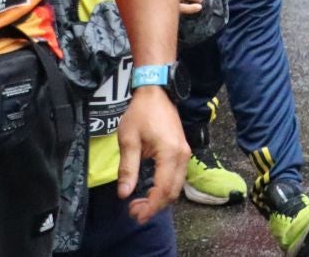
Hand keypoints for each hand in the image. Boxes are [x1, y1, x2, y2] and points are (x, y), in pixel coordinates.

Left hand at [115, 87, 186, 219]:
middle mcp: (182, 156)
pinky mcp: (182, 151)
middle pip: (173, 192)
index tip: (135, 215)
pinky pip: (176, 177)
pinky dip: (164, 189)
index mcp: (170, 154)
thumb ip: (128, 169)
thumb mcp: (128, 140)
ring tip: (138, 203)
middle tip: (133, 212)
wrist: (156, 93)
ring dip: (159, 199)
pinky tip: (149, 191)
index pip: (163, 189)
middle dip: (154, 206)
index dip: (150, 206)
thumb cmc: (140, 114)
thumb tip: (124, 194)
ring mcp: (184, 154)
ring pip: (176, 186)